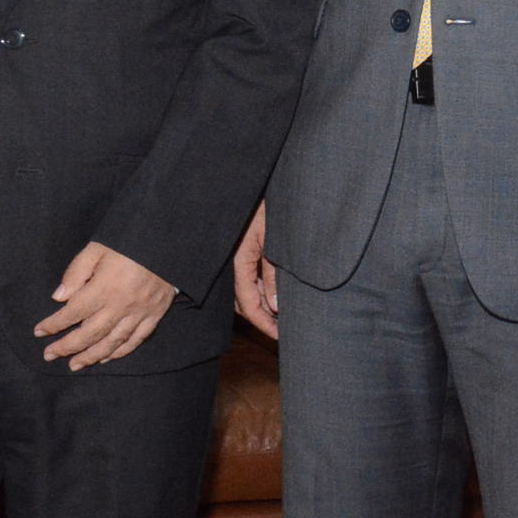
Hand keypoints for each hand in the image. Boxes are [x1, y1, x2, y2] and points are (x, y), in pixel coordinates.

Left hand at [35, 242, 175, 367]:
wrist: (169, 242)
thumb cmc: (129, 243)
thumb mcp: (97, 248)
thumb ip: (77, 272)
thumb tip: (59, 297)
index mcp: (104, 287)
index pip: (73, 313)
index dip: (54, 324)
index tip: (39, 332)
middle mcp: (121, 305)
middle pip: (90, 333)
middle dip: (67, 347)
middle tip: (49, 355)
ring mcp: (139, 313)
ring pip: (112, 342)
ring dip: (91, 356)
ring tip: (74, 365)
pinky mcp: (154, 315)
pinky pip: (136, 340)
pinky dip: (120, 352)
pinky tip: (106, 358)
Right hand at [232, 201, 279, 339]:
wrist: (253, 181)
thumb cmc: (269, 205)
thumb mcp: (275, 240)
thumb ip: (273, 273)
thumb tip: (274, 306)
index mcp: (239, 261)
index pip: (248, 304)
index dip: (264, 324)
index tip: (279, 337)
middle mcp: (234, 262)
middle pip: (244, 302)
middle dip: (263, 320)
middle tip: (284, 333)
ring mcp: (237, 257)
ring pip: (245, 292)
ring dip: (262, 306)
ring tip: (282, 318)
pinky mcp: (242, 251)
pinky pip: (248, 278)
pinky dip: (260, 291)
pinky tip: (274, 296)